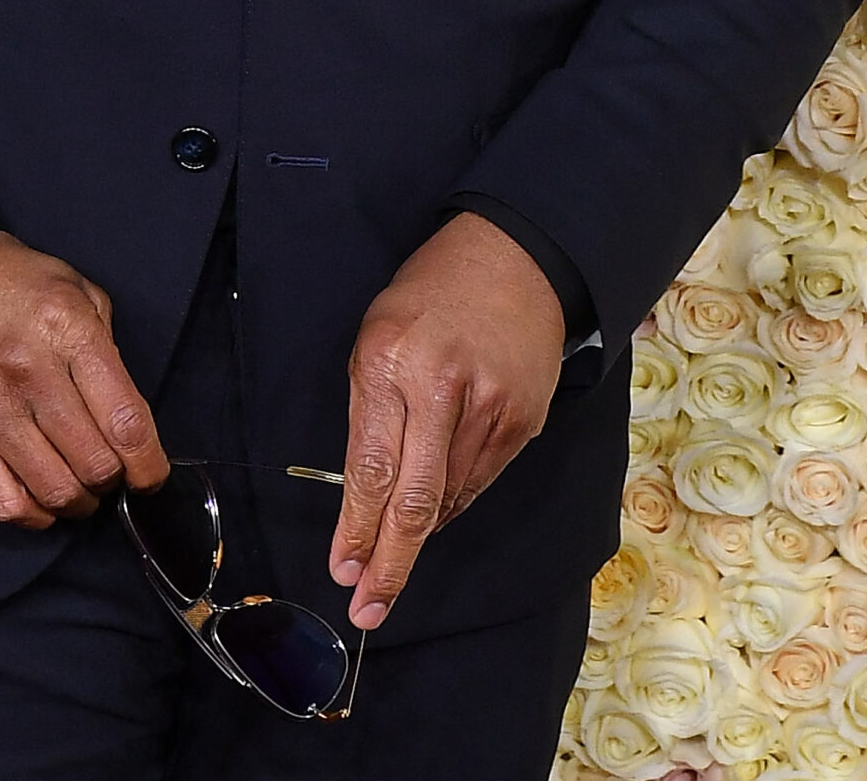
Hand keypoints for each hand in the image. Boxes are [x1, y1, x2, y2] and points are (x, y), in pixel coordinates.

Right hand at [0, 229, 169, 529]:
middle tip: (116, 474)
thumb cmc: (4, 275)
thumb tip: (123, 408)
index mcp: (68, 330)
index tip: (152, 475)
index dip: (149, 464)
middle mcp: (31, 373)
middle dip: (116, 481)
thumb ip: (104, 343)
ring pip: (53, 491)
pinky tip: (45, 501)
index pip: (125, 421)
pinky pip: (4, 501)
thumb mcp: (72, 286)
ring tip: (84, 490)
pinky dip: (34, 515)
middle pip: (94, 464)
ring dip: (79, 504)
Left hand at [330, 212, 566, 629]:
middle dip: (389, 563)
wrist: (515, 259)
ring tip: (395, 557)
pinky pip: (480, 481)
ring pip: (449, 498)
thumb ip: (371, 414)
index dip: (357, 528)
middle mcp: (442, 388)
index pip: (371, 467)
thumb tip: (369, 495)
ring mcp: (490, 407)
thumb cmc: (430, 296)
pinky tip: (436, 512)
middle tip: (368, 608)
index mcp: (391, 362)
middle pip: (415, 500)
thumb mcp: (377, 337)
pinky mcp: (523, 420)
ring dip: (419, 535)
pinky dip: (454, 503)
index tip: (343, 570)